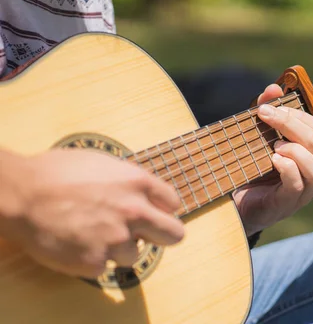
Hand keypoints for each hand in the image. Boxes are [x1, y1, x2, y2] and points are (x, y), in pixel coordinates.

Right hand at [0, 149, 183, 277]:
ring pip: (135, 254)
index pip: (173, 203)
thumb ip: (130, 181)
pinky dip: (93, 259)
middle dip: (161, 234)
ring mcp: (115, 239)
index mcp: (138, 183)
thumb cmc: (56, 173)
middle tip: (143, 234)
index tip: (151, 212)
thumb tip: (143, 192)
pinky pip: (105, 267)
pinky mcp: (95, 262)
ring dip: (119, 248)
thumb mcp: (103, 163)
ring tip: (93, 233)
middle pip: (174, 234)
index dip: (161, 208)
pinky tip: (76, 242)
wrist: (21, 193)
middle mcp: (134, 212)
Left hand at [233, 84, 312, 235]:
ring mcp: (308, 193)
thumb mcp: (261, 135)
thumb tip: (274, 87)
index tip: (271, 107)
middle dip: (291, 123)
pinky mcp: (289, 204)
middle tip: (264, 115)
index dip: (299, 114)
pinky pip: (298, 184)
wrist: (235, 201)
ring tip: (273, 145)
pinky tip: (272, 159)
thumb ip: (270, 112)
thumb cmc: (254, 167)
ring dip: (294, 149)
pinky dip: (287, 167)